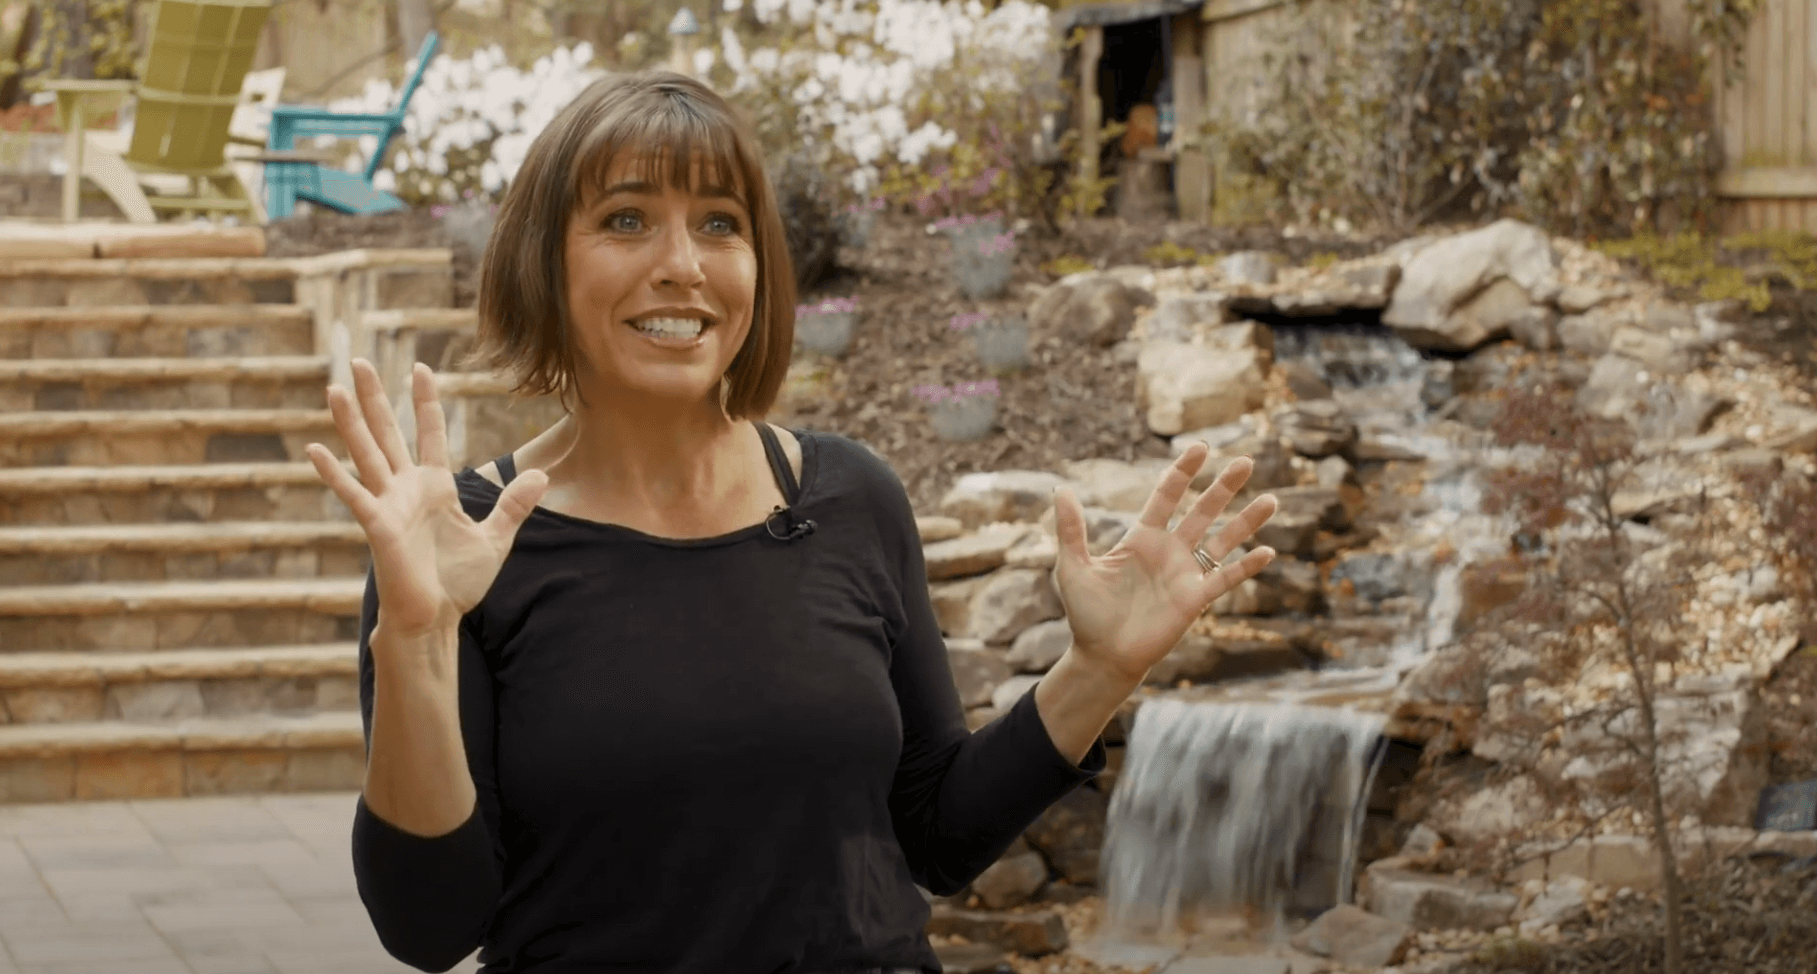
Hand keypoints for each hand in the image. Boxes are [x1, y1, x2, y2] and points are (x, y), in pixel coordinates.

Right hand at [306, 359, 547, 641]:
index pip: (430, 433)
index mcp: (435, 487)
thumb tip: (540, 474)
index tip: (421, 368)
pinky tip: (315, 450)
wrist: (436, 619)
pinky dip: (334, 474)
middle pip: (389, 432)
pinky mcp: (378, 527)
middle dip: (376, 397)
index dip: (425, 402)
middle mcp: (407, 489)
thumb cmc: (457, 582)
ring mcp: (389, 505)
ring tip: (335, 388)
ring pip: (367, 454)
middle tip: (361, 360)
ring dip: (351, 422)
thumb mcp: (495, 538)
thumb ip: (513, 505)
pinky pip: (354, 495)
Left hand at [1051, 445, 1278, 684]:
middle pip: (1202, 511)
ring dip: (1246, 521)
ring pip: (1222, 540)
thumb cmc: (1086, 614)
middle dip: (1223, 487)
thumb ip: (1070, 529)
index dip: (1183, 472)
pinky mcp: (1195, 600)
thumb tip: (1060, 488)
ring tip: (1271, 499)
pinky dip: (1246, 567)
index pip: (1167, 496)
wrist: (1102, 656)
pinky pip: (1225, 579)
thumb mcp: (1073, 567)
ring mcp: (1185, 574)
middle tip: (1246, 461)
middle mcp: (1169, 551)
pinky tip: (1268, 551)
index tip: (1200, 447)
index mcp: (1142, 538)